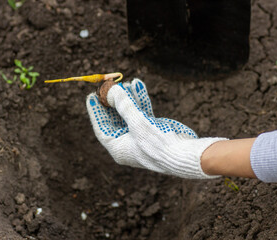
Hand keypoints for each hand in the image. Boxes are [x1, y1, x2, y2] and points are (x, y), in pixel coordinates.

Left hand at [86, 78, 226, 178]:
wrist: (185, 153)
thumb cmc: (159, 143)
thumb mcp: (138, 122)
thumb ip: (124, 105)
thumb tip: (112, 89)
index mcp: (118, 148)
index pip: (101, 127)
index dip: (95, 111)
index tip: (91, 95)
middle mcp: (127, 143)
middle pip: (114, 119)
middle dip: (112, 101)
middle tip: (108, 86)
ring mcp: (140, 136)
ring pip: (129, 113)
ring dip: (128, 98)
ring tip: (126, 82)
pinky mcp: (152, 129)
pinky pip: (142, 112)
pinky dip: (140, 100)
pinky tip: (138, 85)